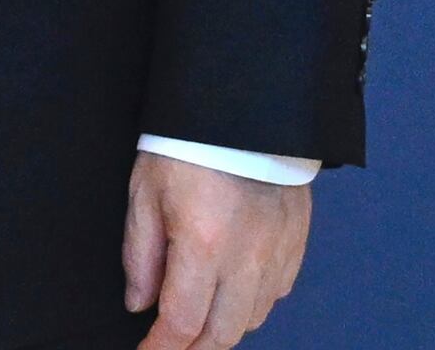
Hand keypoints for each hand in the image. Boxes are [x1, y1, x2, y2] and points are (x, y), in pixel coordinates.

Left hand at [123, 151, 310, 349]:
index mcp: (202, 246)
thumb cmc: (187, 146)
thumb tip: (139, 304)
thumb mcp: (145, 194)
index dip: (161, 349)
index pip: (181, 323)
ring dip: (222, 328)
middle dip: (192, 349)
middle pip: (222, 334)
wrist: (245, 109)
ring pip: (252, 319)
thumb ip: (140, 255)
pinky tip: (232, 291)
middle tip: (170, 343)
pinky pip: (277, 294)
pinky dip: (252, 304)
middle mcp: (246, 259)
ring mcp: (277, 253)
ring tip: (198, 317)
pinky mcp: (296, 244)